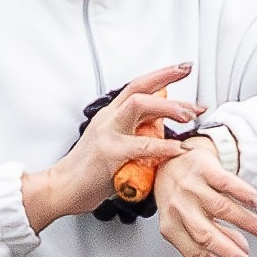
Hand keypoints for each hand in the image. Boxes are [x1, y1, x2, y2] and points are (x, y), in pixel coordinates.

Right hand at [22, 64, 196, 231]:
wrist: (63, 188)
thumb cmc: (88, 171)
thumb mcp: (114, 143)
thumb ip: (135, 132)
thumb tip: (161, 127)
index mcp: (110, 115)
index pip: (137, 86)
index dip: (162, 75)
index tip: (183, 69)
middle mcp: (108, 118)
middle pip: (140, 88)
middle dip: (169, 80)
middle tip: (194, 91)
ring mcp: (107, 133)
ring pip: (139, 105)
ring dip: (168, 108)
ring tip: (190, 116)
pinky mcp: (109, 153)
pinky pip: (142, 145)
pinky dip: (164, 146)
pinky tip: (179, 148)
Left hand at [155, 137, 256, 256]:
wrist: (171, 160)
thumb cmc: (180, 197)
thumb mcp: (186, 221)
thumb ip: (213, 238)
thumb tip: (240, 254)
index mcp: (171, 225)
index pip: (193, 253)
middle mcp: (179, 206)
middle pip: (205, 234)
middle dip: (227, 252)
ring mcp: (191, 187)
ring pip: (222, 209)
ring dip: (248, 224)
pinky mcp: (204, 168)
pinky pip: (226, 182)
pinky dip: (243, 193)